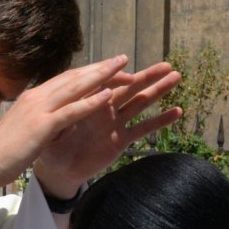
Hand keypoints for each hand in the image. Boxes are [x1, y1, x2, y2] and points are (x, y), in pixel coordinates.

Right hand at [0, 55, 133, 228]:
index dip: (88, 72)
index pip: (65, 79)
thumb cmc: (1, 152)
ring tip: (124, 69)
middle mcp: (36, 97)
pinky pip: (72, 111)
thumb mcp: (24, 129)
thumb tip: (56, 120)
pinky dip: (91, 102)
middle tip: (122, 59)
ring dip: (102, 77)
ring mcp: (38, 110)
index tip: (106, 67)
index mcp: (31, 97)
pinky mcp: (42, 126)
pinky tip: (110, 95)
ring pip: (76, 87)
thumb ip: (40, 120)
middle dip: (100, 68)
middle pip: (74, 77)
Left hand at [32, 62, 182, 196]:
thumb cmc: (51, 144)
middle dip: (147, 75)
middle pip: (129, 87)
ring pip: (140, 103)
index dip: (114, 73)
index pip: (104, 82)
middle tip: (167, 65)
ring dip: (158, 90)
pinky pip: (143, 129)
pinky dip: (160, 121)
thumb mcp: (54, 127)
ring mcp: (116, 123)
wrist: (58, 168)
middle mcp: (105, 108)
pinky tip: (177, 111)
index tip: (125, 60)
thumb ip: (64, 114)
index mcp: (88, 101)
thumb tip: (67, 101)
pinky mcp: (121, 140)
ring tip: (176, 77)